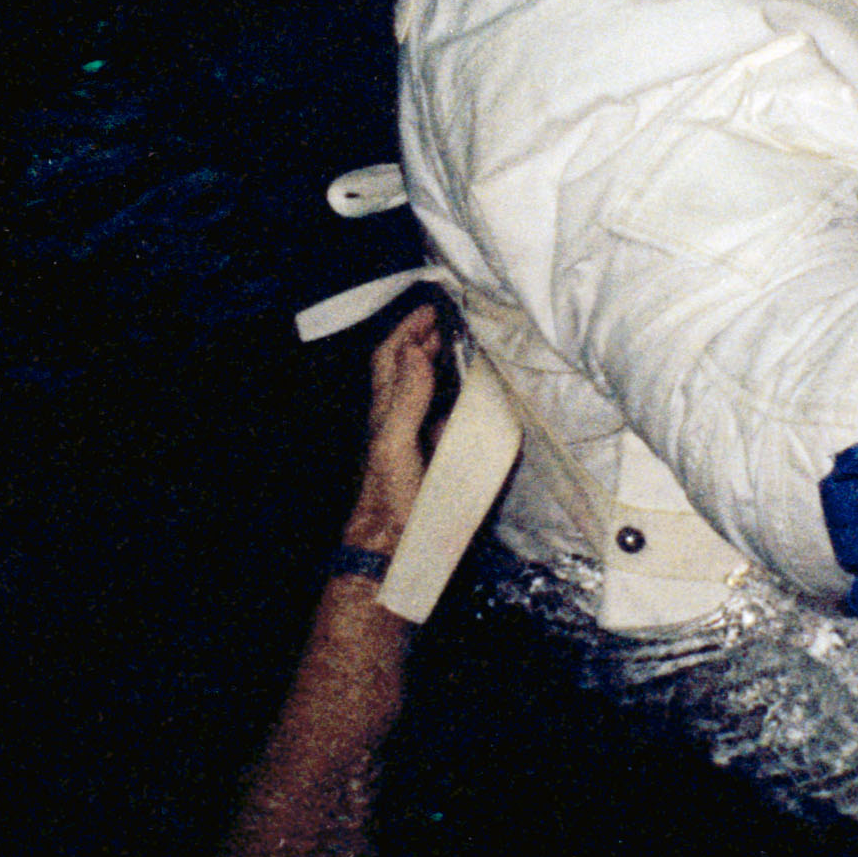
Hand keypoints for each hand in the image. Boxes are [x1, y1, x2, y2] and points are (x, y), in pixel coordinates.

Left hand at [341, 301, 445, 555]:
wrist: (396, 548)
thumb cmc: (393, 499)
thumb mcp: (398, 443)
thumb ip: (407, 397)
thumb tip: (416, 350)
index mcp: (386, 410)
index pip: (391, 357)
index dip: (407, 329)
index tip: (433, 308)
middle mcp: (397, 419)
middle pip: (405, 368)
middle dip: (424, 339)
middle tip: (453, 321)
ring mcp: (414, 438)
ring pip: (422, 390)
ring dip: (440, 365)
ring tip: (464, 346)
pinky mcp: (431, 457)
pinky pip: (441, 416)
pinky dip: (454, 396)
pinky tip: (471, 394)